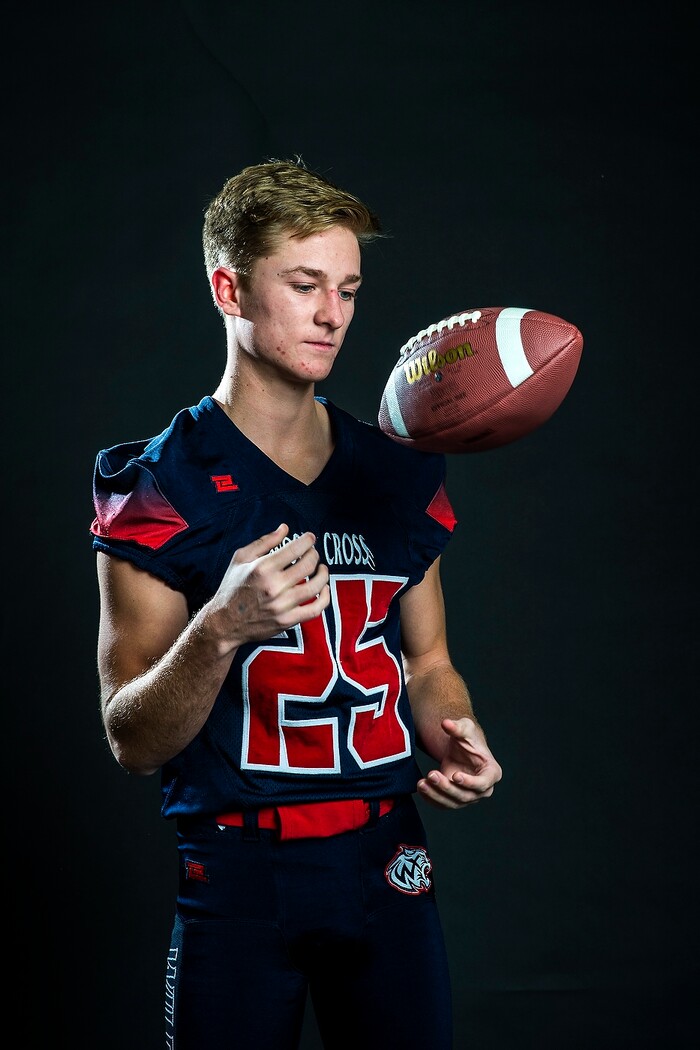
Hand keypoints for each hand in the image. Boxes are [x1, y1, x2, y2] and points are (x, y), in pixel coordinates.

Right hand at [210, 524, 329, 648]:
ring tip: (321, 569)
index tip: (310, 538)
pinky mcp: (287, 621)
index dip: (308, 540)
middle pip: (308, 565)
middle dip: (314, 555)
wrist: (224, 623)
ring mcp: (282, 605)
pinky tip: (323, 589)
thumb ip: (265, 542)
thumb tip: (285, 528)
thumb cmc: (232, 587)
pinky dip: (325, 598)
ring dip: (323, 574)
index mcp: (262, 568)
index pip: (296, 549)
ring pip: (316, 586)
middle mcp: (274, 586)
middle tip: (312, 553)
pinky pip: (315, 609)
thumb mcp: (241, 558)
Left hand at [417, 717, 501, 808]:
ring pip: (453, 803)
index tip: (455, 776)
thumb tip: (446, 723)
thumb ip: (457, 727)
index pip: (483, 783)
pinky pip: (443, 804)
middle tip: (432, 775)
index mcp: (491, 772)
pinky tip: (421, 788)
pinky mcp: (455, 800)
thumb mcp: (465, 728)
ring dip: (436, 795)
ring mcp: (469, 796)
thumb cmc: (468, 738)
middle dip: (447, 787)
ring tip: (422, 783)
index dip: (470, 782)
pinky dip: (431, 799)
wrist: (460, 748)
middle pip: (465, 795)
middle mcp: (482, 789)